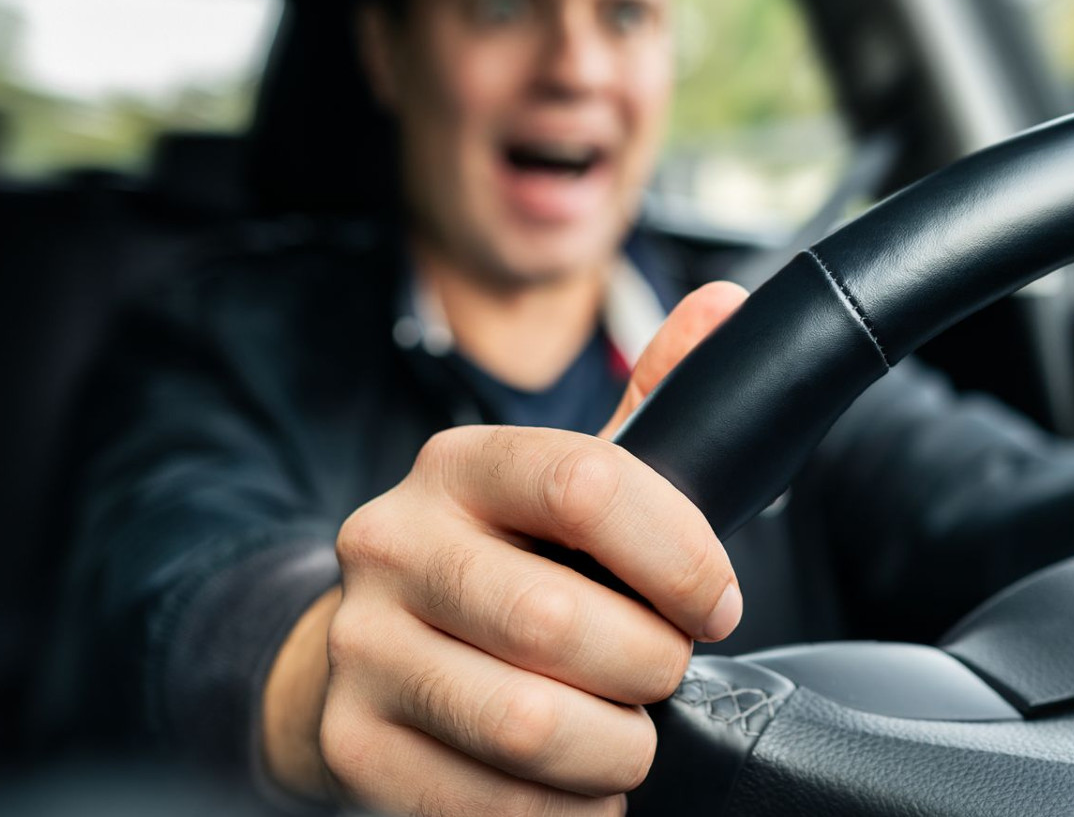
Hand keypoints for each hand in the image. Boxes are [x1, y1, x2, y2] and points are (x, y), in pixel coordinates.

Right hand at [264, 282, 748, 814]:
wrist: (366, 655)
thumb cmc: (504, 567)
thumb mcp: (567, 485)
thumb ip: (650, 406)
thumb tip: (723, 307)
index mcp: (460, 465)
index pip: (587, 483)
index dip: (682, 555)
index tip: (718, 603)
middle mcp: (391, 542)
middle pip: (560, 620)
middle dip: (650, 667)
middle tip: (664, 678)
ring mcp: (360, 644)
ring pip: (527, 722)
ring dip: (614, 749)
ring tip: (627, 741)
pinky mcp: (350, 741)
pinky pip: (488, 803)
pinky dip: (564, 811)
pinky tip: (578, 786)